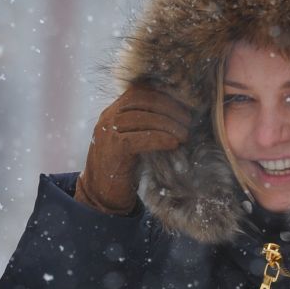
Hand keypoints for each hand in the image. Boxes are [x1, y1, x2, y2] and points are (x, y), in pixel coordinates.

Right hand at [74, 84, 192, 214]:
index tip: (183, 107)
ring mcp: (108, 132)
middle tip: (188, 122)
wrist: (101, 196)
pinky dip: (160, 138)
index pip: (139, 92)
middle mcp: (107, 118)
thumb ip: (145, 125)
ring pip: (142, 118)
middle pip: (142, 102)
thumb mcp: (132, 140)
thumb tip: (178, 116)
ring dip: (169, 125)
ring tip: (184, 134)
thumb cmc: (123, 168)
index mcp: (112, 111)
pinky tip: (174, 143)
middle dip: (169, 109)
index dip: (163, 97)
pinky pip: (139, 138)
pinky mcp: (114, 149)